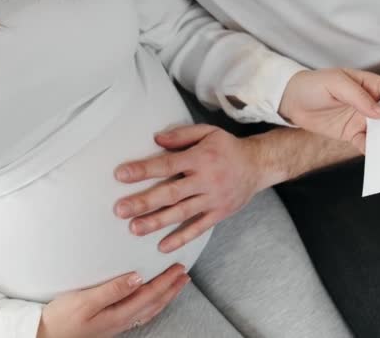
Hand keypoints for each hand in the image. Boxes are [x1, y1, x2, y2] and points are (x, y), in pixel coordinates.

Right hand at [37, 264, 188, 337]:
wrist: (42, 336)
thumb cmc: (60, 318)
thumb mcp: (84, 301)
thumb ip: (113, 289)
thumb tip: (138, 277)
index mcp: (118, 314)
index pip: (150, 295)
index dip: (167, 281)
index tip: (179, 268)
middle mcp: (121, 321)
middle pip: (154, 303)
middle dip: (171, 288)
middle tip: (185, 274)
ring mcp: (116, 324)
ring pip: (149, 309)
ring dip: (165, 296)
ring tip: (176, 285)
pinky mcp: (109, 323)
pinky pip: (140, 313)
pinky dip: (152, 303)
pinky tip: (151, 299)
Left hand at [114, 125, 266, 252]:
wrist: (259, 165)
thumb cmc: (228, 148)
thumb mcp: (208, 132)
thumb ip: (181, 135)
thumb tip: (155, 140)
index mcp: (200, 158)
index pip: (167, 164)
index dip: (144, 170)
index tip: (120, 175)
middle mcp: (206, 180)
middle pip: (171, 193)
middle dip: (144, 202)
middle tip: (120, 209)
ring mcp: (213, 199)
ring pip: (181, 213)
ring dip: (157, 222)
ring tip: (134, 229)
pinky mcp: (219, 213)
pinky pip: (198, 228)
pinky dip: (181, 238)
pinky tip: (162, 246)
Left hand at [279, 68, 379, 152]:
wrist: (291, 101)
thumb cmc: (314, 85)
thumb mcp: (336, 83)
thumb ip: (359, 97)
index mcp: (370, 84)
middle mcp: (370, 102)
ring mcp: (362, 119)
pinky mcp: (352, 134)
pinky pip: (367, 143)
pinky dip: (373, 150)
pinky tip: (379, 157)